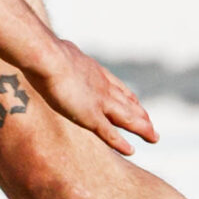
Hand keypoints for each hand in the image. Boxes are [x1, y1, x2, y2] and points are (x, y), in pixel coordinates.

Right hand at [20, 40, 157, 156]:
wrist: (47, 56)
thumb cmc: (45, 51)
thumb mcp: (57, 50)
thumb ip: (59, 53)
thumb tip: (49, 48)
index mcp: (94, 71)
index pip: (117, 86)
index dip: (129, 97)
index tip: (137, 103)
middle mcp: (102, 87)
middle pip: (128, 103)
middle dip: (141, 114)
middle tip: (151, 125)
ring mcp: (99, 102)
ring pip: (127, 118)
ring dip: (142, 128)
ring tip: (154, 137)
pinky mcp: (90, 116)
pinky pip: (110, 133)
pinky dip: (121, 143)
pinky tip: (131, 151)